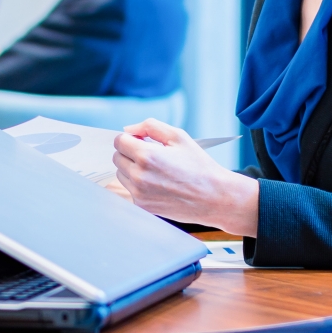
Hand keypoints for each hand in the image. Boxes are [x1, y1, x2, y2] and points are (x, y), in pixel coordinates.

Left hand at [112, 119, 257, 234]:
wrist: (213, 198)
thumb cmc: (199, 166)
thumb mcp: (178, 137)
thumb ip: (150, 127)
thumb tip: (129, 129)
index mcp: (147, 156)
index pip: (119, 141)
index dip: (131, 138)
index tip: (142, 141)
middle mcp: (139, 176)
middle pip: (117, 157)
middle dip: (130, 152)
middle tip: (151, 154)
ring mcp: (139, 194)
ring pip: (121, 174)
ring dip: (132, 168)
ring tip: (156, 170)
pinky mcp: (142, 206)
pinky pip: (130, 189)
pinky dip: (138, 184)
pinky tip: (158, 183)